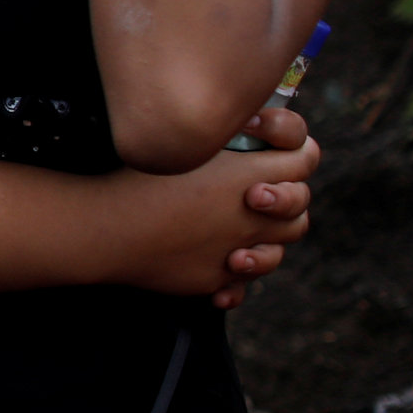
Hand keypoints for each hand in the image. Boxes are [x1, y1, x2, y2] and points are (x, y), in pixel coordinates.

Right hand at [110, 114, 314, 306]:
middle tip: (254, 194)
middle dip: (286, 200)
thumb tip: (246, 126)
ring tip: (236, 234)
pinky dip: (233, 279)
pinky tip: (216, 266)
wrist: (107, 228)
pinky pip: (239, 285)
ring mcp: (235, 252)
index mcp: (252, 176)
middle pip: (299, 211)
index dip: (295, 148)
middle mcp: (253, 217)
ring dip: (265, 243)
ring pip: (276, 252)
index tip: (267, 144)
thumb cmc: (139, 177)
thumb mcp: (186, 142)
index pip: (305, 158)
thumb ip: (226, 135)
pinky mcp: (212, 279)